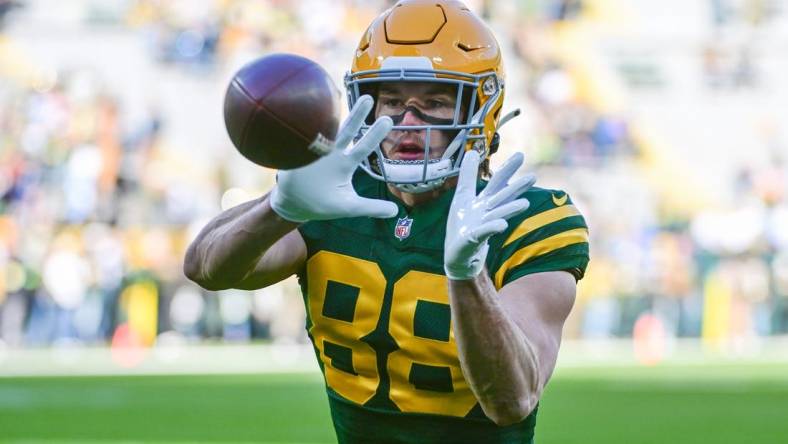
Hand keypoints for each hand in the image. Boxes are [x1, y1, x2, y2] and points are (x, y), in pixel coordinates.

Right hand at [270, 95, 398, 222]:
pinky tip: (307, 112)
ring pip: (323, 129)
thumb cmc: (324, 203)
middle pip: (346, 131)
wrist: (295, 205)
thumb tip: (395, 212)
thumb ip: (371, 207)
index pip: (363, 147)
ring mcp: (313, 152)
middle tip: (369, 98)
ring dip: (328, 116)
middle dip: (357, 115)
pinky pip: (299, 139)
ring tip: (335, 97)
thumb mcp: (349, 207)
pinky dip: (302, 128)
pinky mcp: (295, 155)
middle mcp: (331, 154)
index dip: (374, 135)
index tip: (388, 120)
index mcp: (345, 164)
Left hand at [444, 151, 535, 279]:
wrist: (458, 257)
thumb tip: (472, 152)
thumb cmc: (462, 226)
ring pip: (497, 215)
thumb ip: (468, 176)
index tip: (520, 155)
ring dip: (509, 209)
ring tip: (524, 203)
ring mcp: (481, 227)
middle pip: (502, 198)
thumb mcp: (462, 197)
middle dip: (516, 188)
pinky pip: (483, 233)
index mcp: (484, 202)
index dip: (507, 170)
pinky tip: (501, 226)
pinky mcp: (473, 241)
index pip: (497, 183)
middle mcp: (486, 213)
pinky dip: (492, 229)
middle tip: (532, 177)